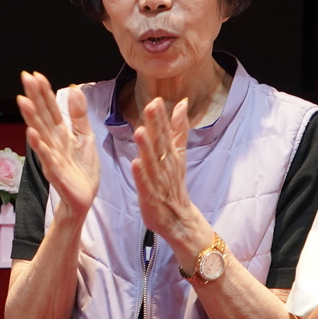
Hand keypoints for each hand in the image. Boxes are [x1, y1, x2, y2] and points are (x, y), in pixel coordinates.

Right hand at [16, 71, 97, 216]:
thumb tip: (74, 90)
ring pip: (40, 133)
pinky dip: (39, 146)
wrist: (84, 199)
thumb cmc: (82, 170)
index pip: (51, 108)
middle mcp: (52, 142)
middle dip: (34, 97)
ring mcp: (51, 156)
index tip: (36, 75)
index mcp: (61, 133)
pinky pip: (46, 157)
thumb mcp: (86, 138)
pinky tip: (31, 134)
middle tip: (25, 78)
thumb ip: (79, 116)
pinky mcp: (55, 172)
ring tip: (23, 101)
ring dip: (31, 117)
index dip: (44, 92)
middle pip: (42, 116)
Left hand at [131, 96, 205, 257]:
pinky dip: (141, 174)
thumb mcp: (179, 154)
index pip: (166, 132)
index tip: (156, 99)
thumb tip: (182, 103)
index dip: (161, 117)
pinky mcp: (150, 196)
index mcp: (171, 154)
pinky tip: (135, 163)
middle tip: (151, 106)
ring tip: (140, 131)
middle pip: (161, 143)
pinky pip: (145, 184)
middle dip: (156, 125)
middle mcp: (165, 165)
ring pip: (152, 162)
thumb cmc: (173, 184)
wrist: (178, 218)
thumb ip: (179, 129)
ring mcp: (158, 181)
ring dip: (146, 147)